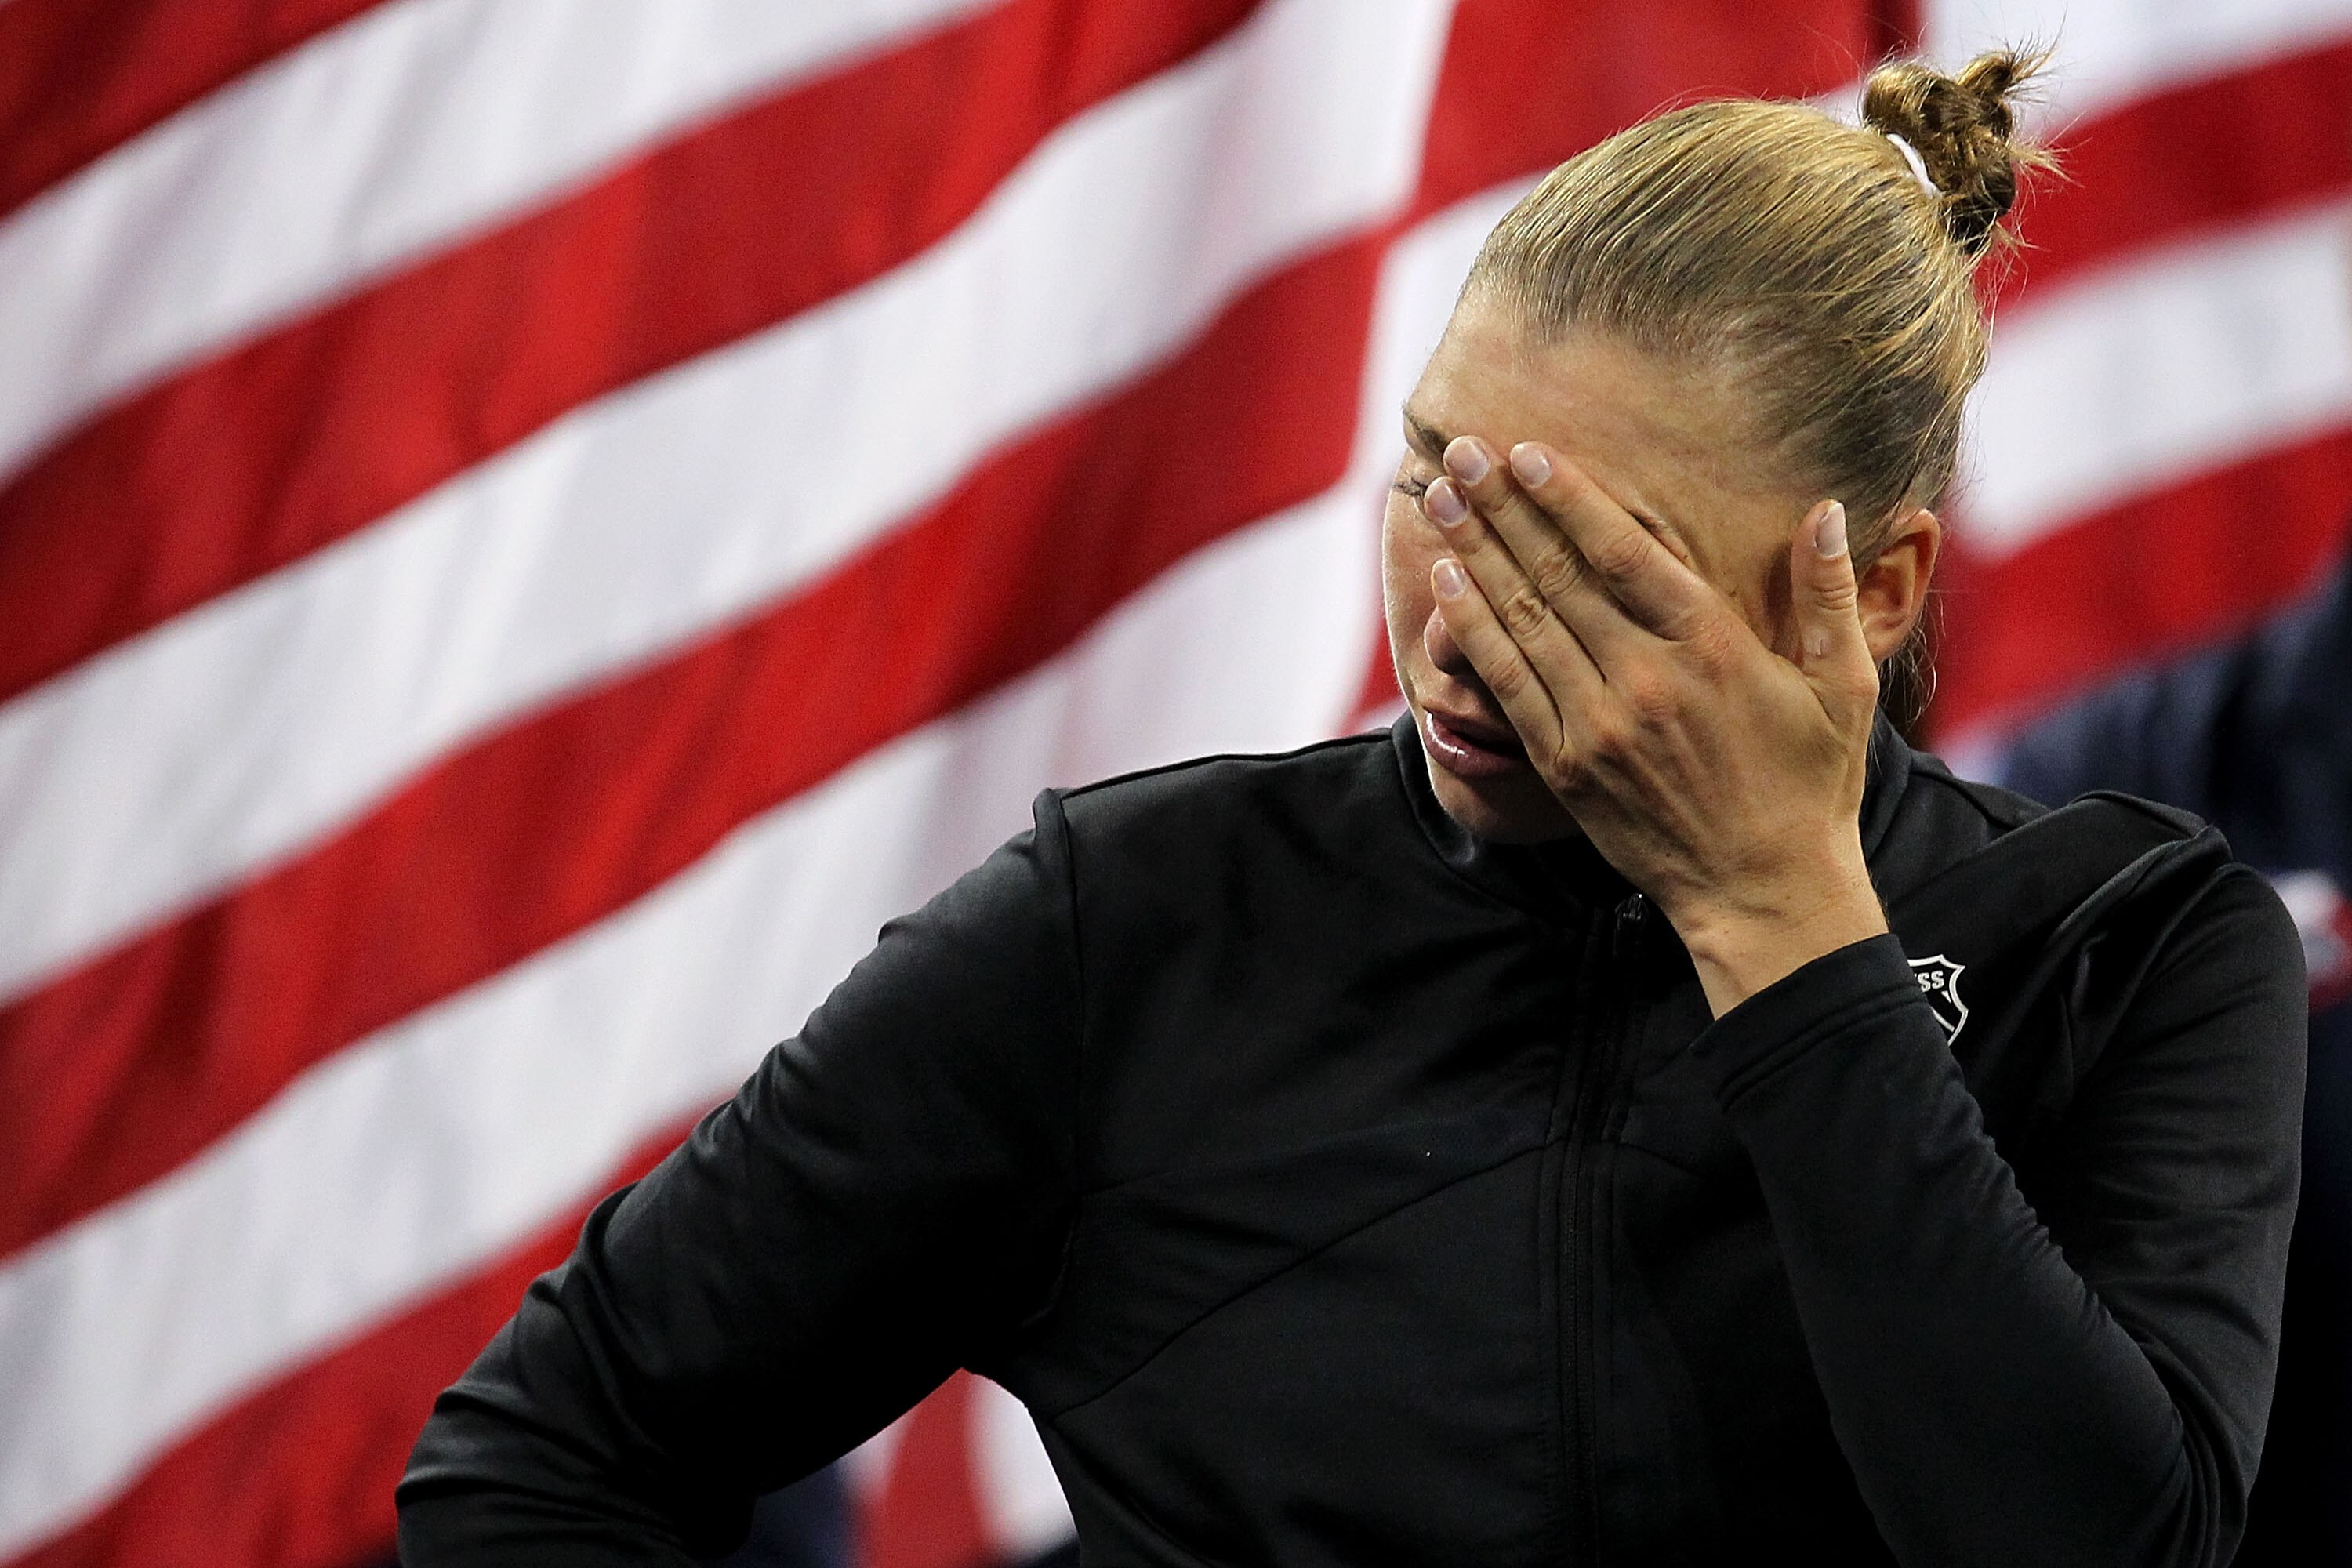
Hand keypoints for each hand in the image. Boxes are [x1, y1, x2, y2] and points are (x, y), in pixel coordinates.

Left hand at [1423, 436, 1887, 1014]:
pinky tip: (1450, 584)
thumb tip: (1829, 509)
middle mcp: (1647, 679)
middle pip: (1559, 574)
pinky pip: (1510, 686)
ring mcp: (1601, 724)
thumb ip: (1828, 594)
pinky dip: (1476, 631)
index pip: (1623, 552)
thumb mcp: (1843, 687)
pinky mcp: (1569, 767)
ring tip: (1443, 499)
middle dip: (1504, 508)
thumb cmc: (1810, 785)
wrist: (1764, 893)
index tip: (1527, 451)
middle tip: (1463, 451)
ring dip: (1478, 554)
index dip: (1569, 497)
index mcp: (1713, 647)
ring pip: (1524, 621)